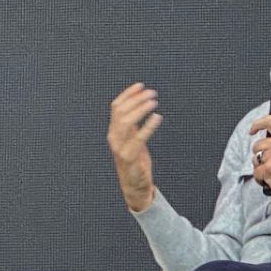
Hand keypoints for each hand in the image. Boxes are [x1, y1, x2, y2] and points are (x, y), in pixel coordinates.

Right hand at [107, 82, 162, 211]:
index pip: (116, 106)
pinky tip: (157, 118)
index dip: (128, 94)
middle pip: (120, 111)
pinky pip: (138, 138)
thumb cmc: (135, 160)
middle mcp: (113, 137)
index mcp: (113, 130)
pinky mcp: (129, 156)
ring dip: (140, 109)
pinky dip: (148, 126)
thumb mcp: (132, 138)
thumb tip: (140, 103)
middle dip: (136, 99)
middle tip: (152, 93)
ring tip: (154, 102)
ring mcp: (119, 147)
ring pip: (125, 121)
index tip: (140, 85)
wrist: (134, 185)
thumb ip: (133, 124)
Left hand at [247, 116, 270, 212]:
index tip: (253, 130)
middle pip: (257, 145)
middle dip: (260, 156)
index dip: (257, 124)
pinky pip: (256, 173)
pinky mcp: (268, 169)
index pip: (269, 121)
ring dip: (260, 168)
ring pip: (255, 160)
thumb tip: (267, 146)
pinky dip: (261, 180)